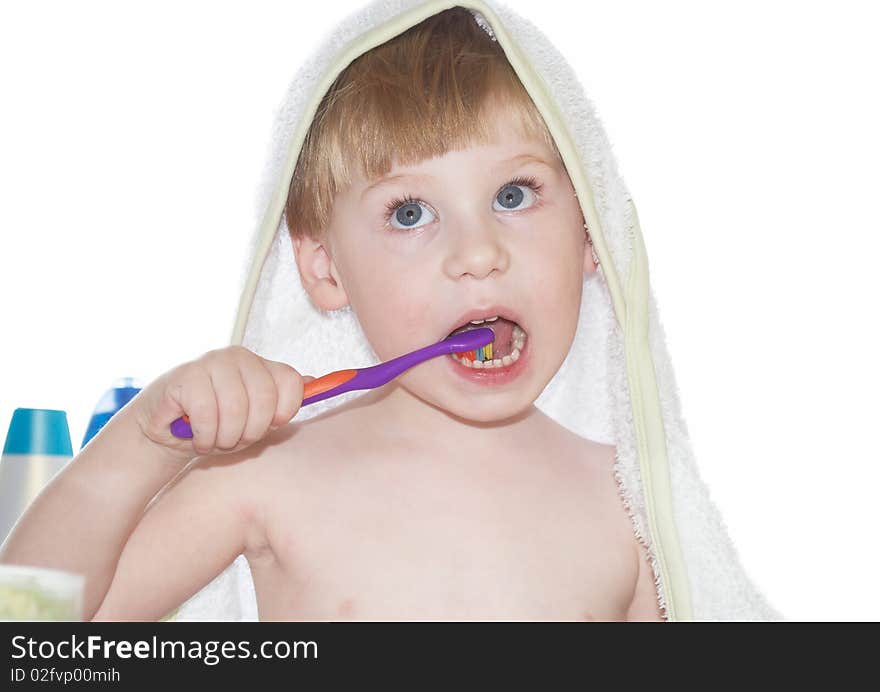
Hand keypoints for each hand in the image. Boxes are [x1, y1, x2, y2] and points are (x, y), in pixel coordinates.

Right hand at [130, 346, 313, 461]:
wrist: (166, 428)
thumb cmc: (217, 424)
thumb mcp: (255, 419)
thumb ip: (282, 402)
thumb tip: (314, 382)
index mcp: (262, 365)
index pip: (291, 383)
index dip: (284, 413)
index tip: (269, 426)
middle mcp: (240, 357)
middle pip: (265, 399)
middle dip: (251, 432)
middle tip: (234, 439)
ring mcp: (212, 362)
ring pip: (236, 409)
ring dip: (225, 437)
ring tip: (214, 438)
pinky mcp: (186, 375)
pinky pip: (208, 414)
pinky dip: (204, 436)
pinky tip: (196, 436)